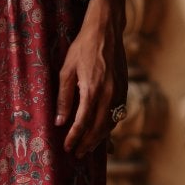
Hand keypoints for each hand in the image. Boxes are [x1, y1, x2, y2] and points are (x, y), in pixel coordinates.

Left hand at [55, 0, 125, 157]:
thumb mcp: (66, 70)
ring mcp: (119, 92)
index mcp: (92, 90)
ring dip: (100, 138)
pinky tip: (102, 131)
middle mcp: (108, 94)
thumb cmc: (82, 48)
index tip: (67, 148)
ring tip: (89, 147)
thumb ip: (64, 97)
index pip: (83, 122)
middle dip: (87, 143)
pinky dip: (109, 126)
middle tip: (78, 153)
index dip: (74, 138)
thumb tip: (60, 121)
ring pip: (110, 123)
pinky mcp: (124, 89)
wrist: (106, 31)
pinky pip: (117, 114)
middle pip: (99, 128)